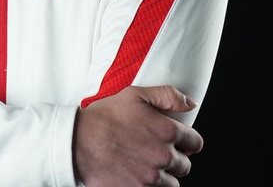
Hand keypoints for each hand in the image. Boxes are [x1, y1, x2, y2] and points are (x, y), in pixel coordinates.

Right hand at [73, 85, 202, 186]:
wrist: (77, 141)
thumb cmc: (103, 117)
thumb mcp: (135, 95)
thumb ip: (167, 96)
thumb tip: (190, 103)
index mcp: (167, 131)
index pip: (195, 143)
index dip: (186, 141)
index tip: (177, 141)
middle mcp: (163, 156)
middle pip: (184, 166)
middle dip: (173, 159)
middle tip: (154, 152)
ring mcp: (151, 178)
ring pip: (171, 184)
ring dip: (161, 176)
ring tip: (143, 165)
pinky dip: (148, 186)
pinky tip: (135, 175)